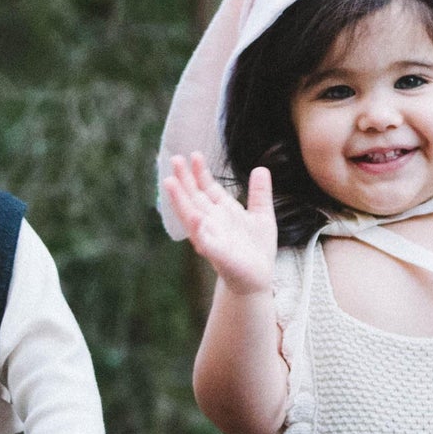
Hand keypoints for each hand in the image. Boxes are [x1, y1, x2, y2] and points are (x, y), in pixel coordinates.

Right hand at [161, 153, 277, 296]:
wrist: (258, 278)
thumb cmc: (257, 249)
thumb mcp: (262, 215)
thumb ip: (260, 194)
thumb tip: (261, 168)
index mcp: (223, 212)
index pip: (208, 188)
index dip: (201, 172)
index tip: (195, 155)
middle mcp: (213, 222)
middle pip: (194, 197)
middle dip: (184, 180)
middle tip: (174, 159)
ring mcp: (212, 237)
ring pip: (192, 216)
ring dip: (180, 200)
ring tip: (170, 182)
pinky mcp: (218, 254)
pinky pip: (206, 241)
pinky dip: (200, 231)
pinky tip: (195, 218)